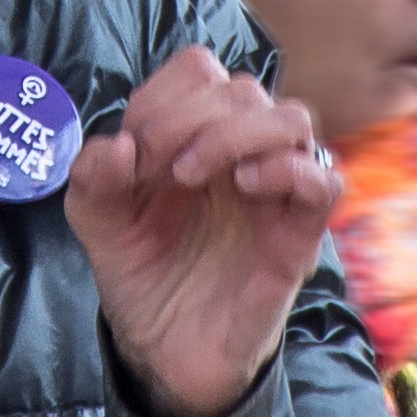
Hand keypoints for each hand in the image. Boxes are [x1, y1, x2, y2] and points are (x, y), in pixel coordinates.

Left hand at [64, 46, 337, 416]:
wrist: (165, 346)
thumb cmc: (139, 268)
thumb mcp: (95, 219)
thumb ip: (93, 176)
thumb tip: (117, 144)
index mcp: (190, 134)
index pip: (199, 69)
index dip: (164, 95)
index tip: (134, 148)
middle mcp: (237, 151)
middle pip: (242, 87)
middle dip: (190, 115)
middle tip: (158, 168)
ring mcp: (272, 188)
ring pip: (291, 117)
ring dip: (235, 132)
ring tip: (192, 175)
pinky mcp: (299, 232)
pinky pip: (324, 178)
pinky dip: (286, 168)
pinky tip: (242, 187)